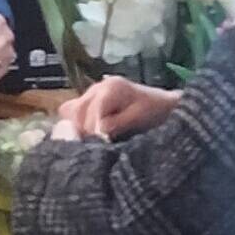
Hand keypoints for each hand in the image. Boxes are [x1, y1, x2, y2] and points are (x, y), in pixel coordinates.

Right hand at [56, 77, 179, 140]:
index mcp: (111, 88)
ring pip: (71, 111)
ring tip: (90, 143)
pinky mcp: (89, 102)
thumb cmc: (154, 111)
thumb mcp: (139, 117)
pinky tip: (86, 136)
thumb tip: (98, 130)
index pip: (92, 110)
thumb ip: (117, 123)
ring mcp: (91, 94)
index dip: (92, 129)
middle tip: (93, 147)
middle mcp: (97, 87)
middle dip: (83, 130)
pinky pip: (73, 112)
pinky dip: (76, 125)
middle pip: (77, 110)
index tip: (99, 144)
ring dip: (77, 128)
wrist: (162, 106)